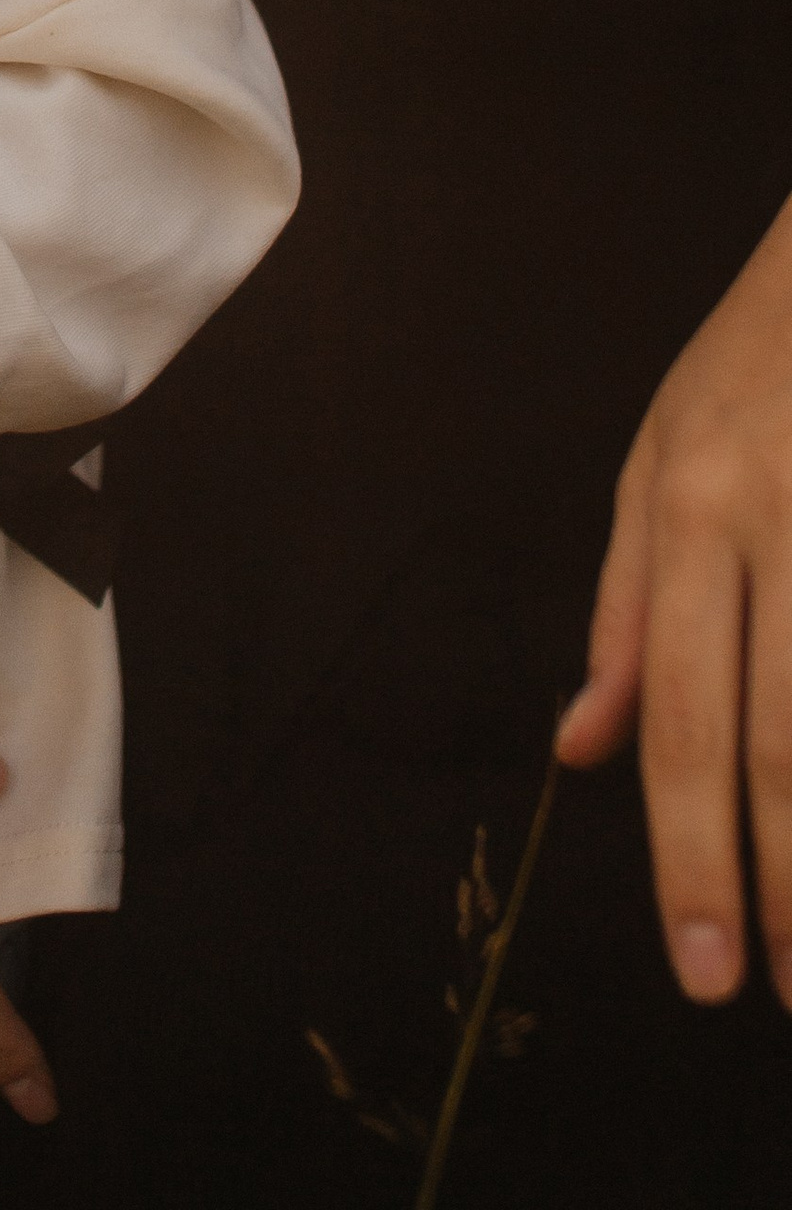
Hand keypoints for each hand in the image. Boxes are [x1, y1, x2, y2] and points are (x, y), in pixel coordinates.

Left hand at [558, 194, 791, 1006]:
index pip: (689, 714)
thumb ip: (627, 608)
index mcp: (697, 504)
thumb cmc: (759, 358)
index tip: (700, 967)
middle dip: (783, 888)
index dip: (694, 853)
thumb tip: (582, 748)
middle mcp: (788, 519)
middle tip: (782, 993)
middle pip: (785, 742)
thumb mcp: (662, 454)